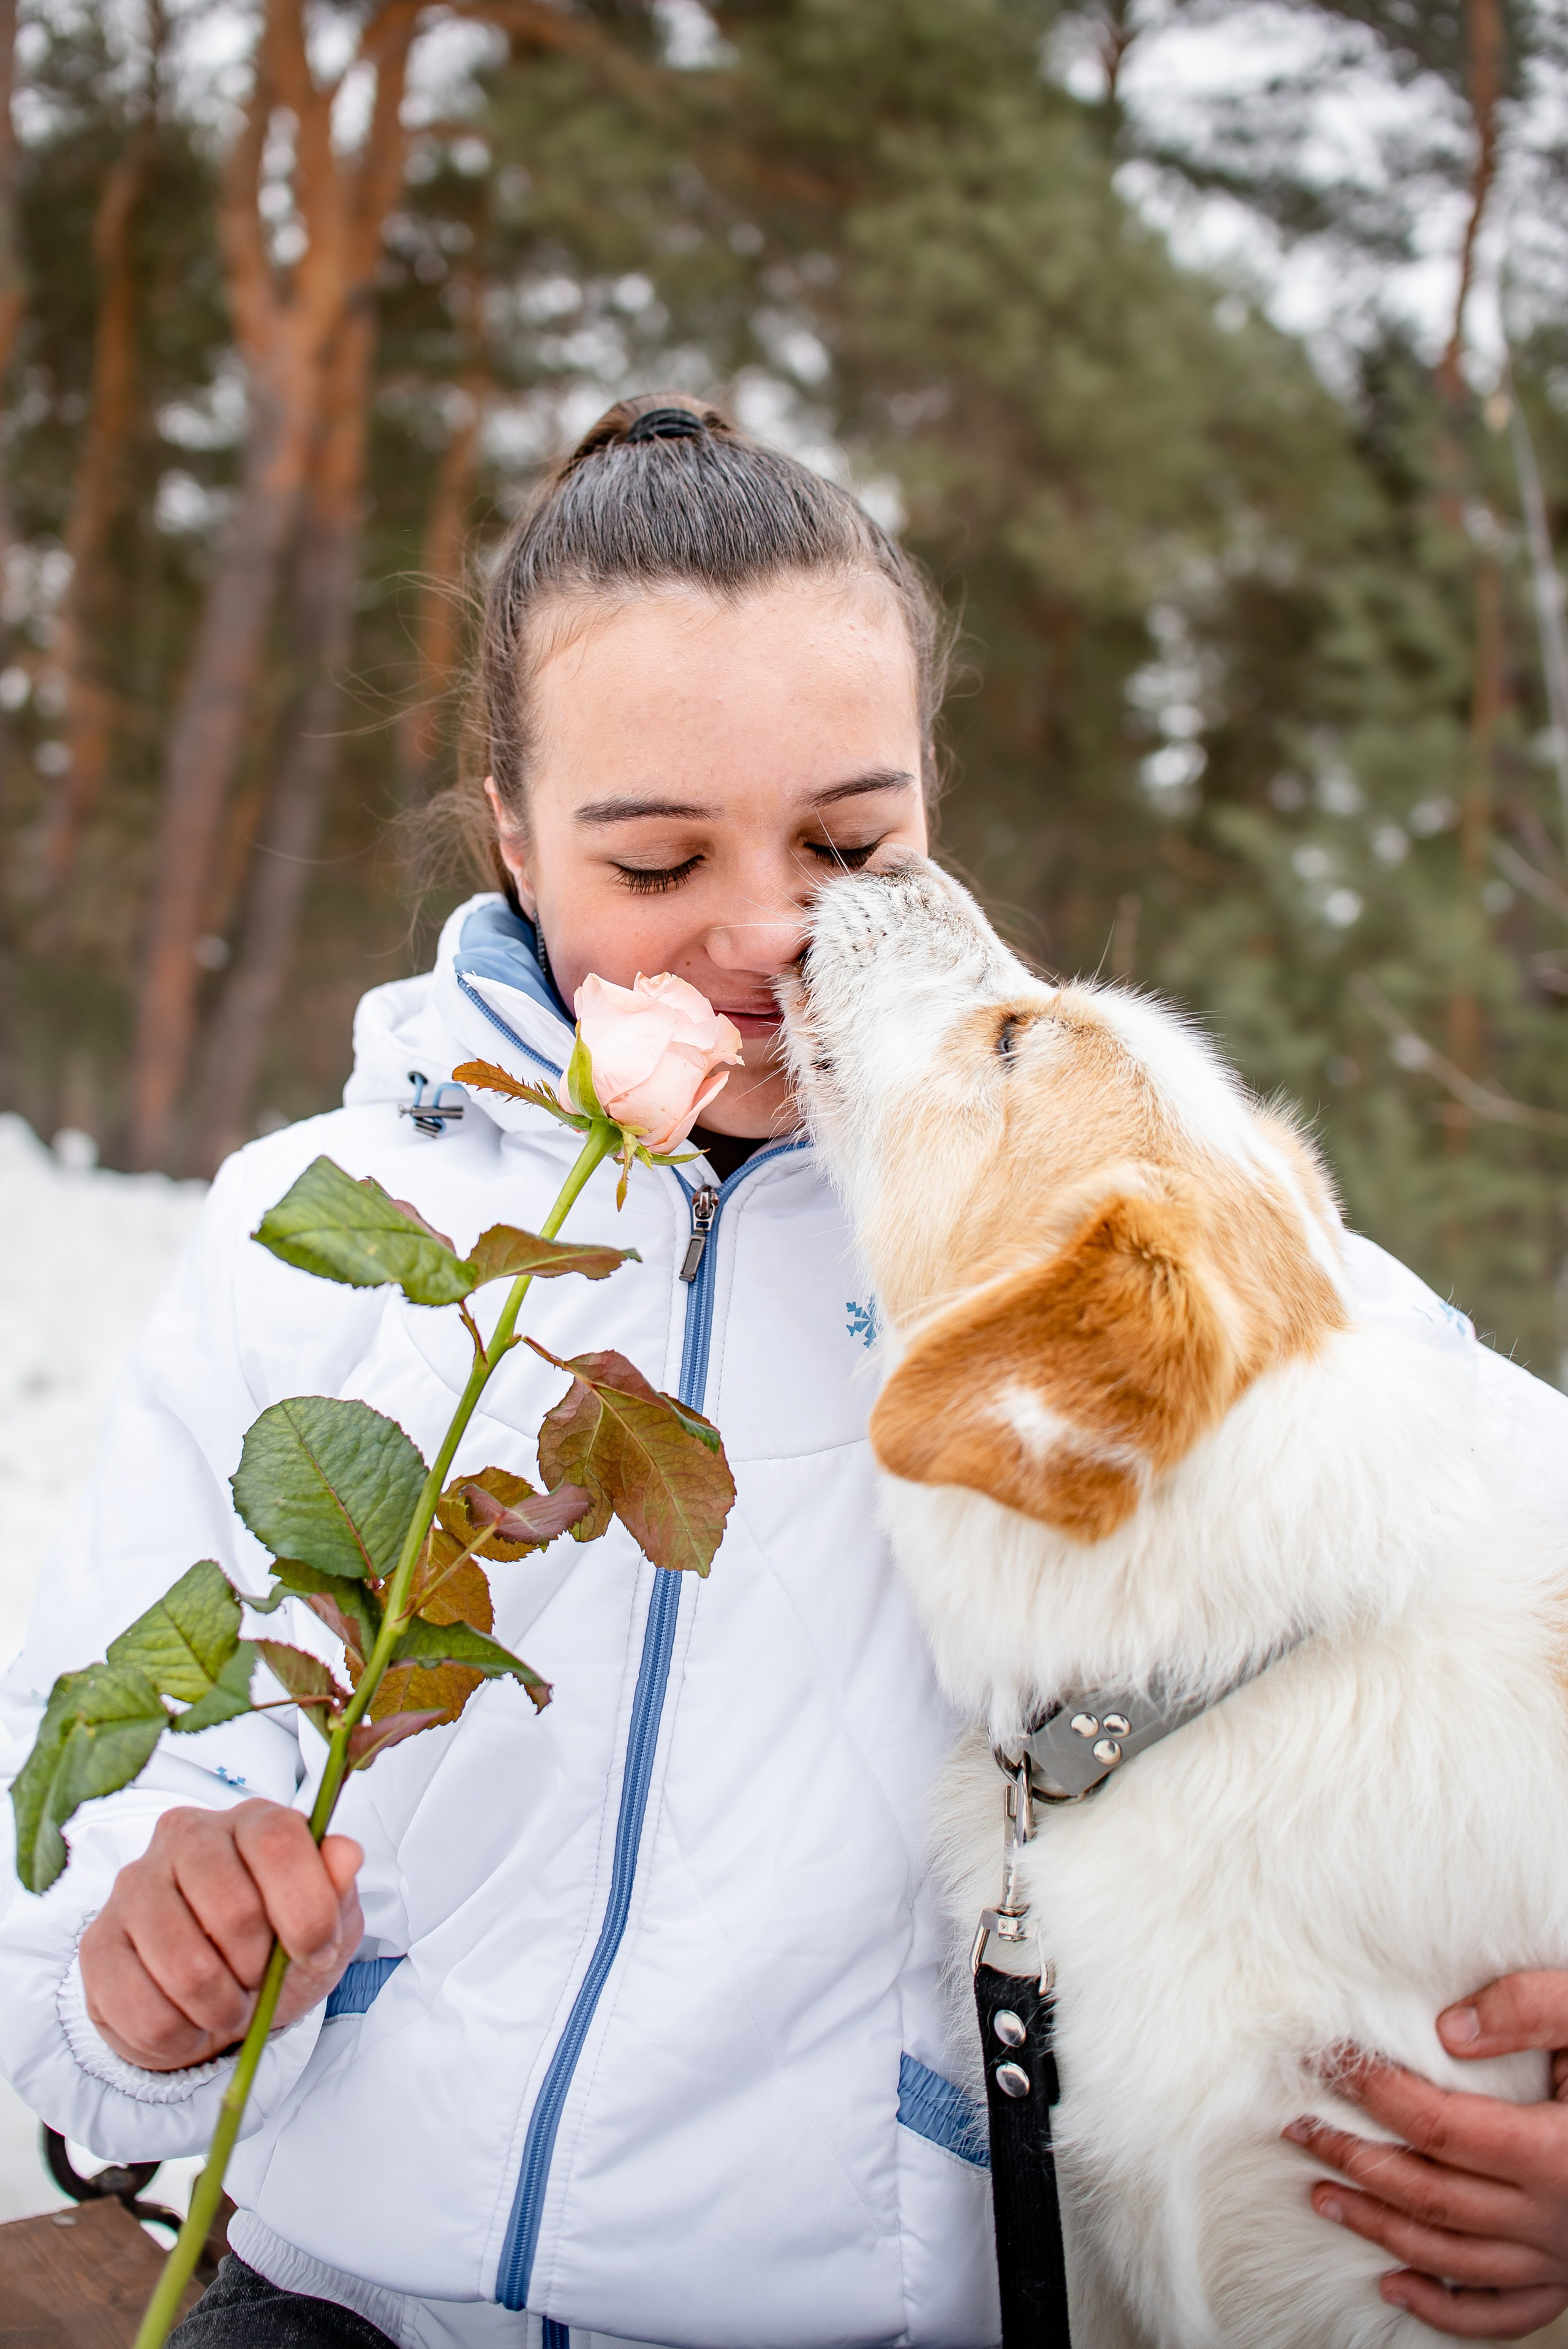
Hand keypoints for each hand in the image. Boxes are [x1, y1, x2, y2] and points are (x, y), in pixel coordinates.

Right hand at [79, 1801, 362, 2071]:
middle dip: (259, 1969)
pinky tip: (187, 2017)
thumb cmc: (276, 1950)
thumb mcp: (328, 1924)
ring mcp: (134, 1886)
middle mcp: (186, 1837)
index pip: (277, 1841)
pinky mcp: (99, 1943)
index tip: (316, 1951)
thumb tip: (346, 1854)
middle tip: (259, 1980)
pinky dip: (179, 2034)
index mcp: (250, 1821)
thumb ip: (338, 1889)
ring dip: (221, 2007)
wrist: (215, 2001)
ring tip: (228, 2002)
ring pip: (186, 1967)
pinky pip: (144, 2010)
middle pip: (232, 1909)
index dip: (305, 1909)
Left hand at [1284, 1973, 1567, 2337]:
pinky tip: (1397, 2285)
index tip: (1327, 2061)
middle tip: (1297, 2128)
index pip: (1438, 2126)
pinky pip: (1502, 2310)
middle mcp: (1553, 2216)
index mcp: (1555, 2153)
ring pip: (1452, 2255)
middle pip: (1430, 2194)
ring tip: (1322, 2192)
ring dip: (1380, 2225)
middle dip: (1355, 2159)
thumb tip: (1447, 2029)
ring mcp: (1563, 2255)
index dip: (1374, 2092)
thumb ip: (1530, 2009)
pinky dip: (1445, 2307)